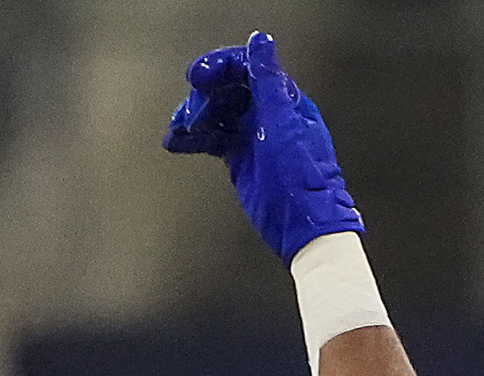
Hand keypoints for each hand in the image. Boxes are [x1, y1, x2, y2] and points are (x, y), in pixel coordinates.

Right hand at [163, 29, 362, 261]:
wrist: (305, 226)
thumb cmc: (302, 178)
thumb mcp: (282, 124)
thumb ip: (268, 82)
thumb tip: (261, 42)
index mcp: (283, 101)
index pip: (247, 69)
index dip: (220, 67)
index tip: (198, 77)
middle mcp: (268, 114)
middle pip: (227, 89)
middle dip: (204, 97)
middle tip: (190, 113)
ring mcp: (254, 136)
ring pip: (217, 113)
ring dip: (194, 117)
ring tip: (179, 131)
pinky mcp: (241, 158)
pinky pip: (213, 137)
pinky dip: (194, 138)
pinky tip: (178, 143)